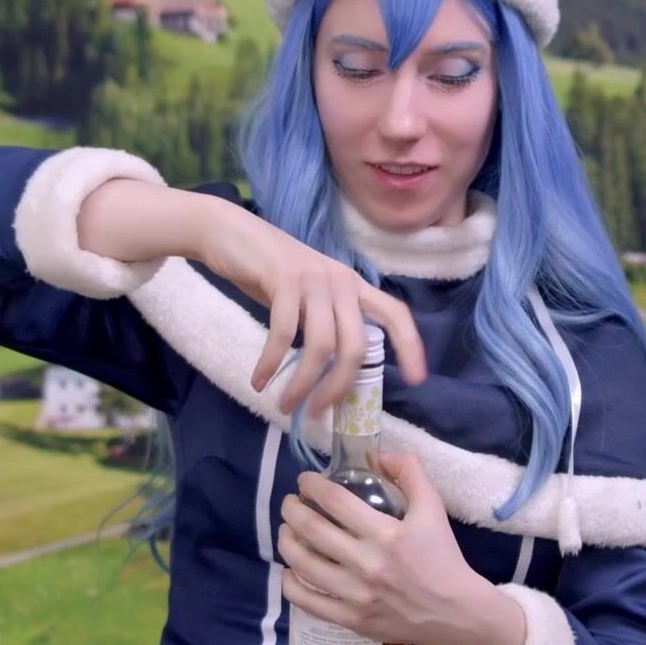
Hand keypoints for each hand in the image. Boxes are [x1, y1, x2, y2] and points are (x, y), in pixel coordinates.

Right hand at [199, 206, 426, 417]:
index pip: (395, 313)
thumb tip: (328, 370)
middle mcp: (341, 281)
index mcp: (352, 285)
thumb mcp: (307, 295)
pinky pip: (284, 334)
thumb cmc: (267, 268)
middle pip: (355, 346)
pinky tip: (260, 380)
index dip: (409, 346)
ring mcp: (314, 279)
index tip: (416, 379)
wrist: (228, 232)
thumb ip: (323, 322)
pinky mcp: (284, 280)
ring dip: (302, 383)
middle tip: (316, 412)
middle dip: (337, 387)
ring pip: (321, 346)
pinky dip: (270, 362)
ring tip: (285, 404)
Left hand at [278, 454, 525, 644]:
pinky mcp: (351, 619)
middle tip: (290, 502)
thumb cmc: (443, 557)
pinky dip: (291, 584)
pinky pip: (307, 601)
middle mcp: (366, 564)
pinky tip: (290, 571)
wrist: (455, 613)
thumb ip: (409, 472)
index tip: (305, 481)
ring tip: (286, 531)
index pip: (334, 501)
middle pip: (312, 529)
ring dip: (287, 542)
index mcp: (386, 534)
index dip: (312, 486)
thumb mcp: (433, 507)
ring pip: (303, 564)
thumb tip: (377, 455)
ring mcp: (356, 594)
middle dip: (292, 510)